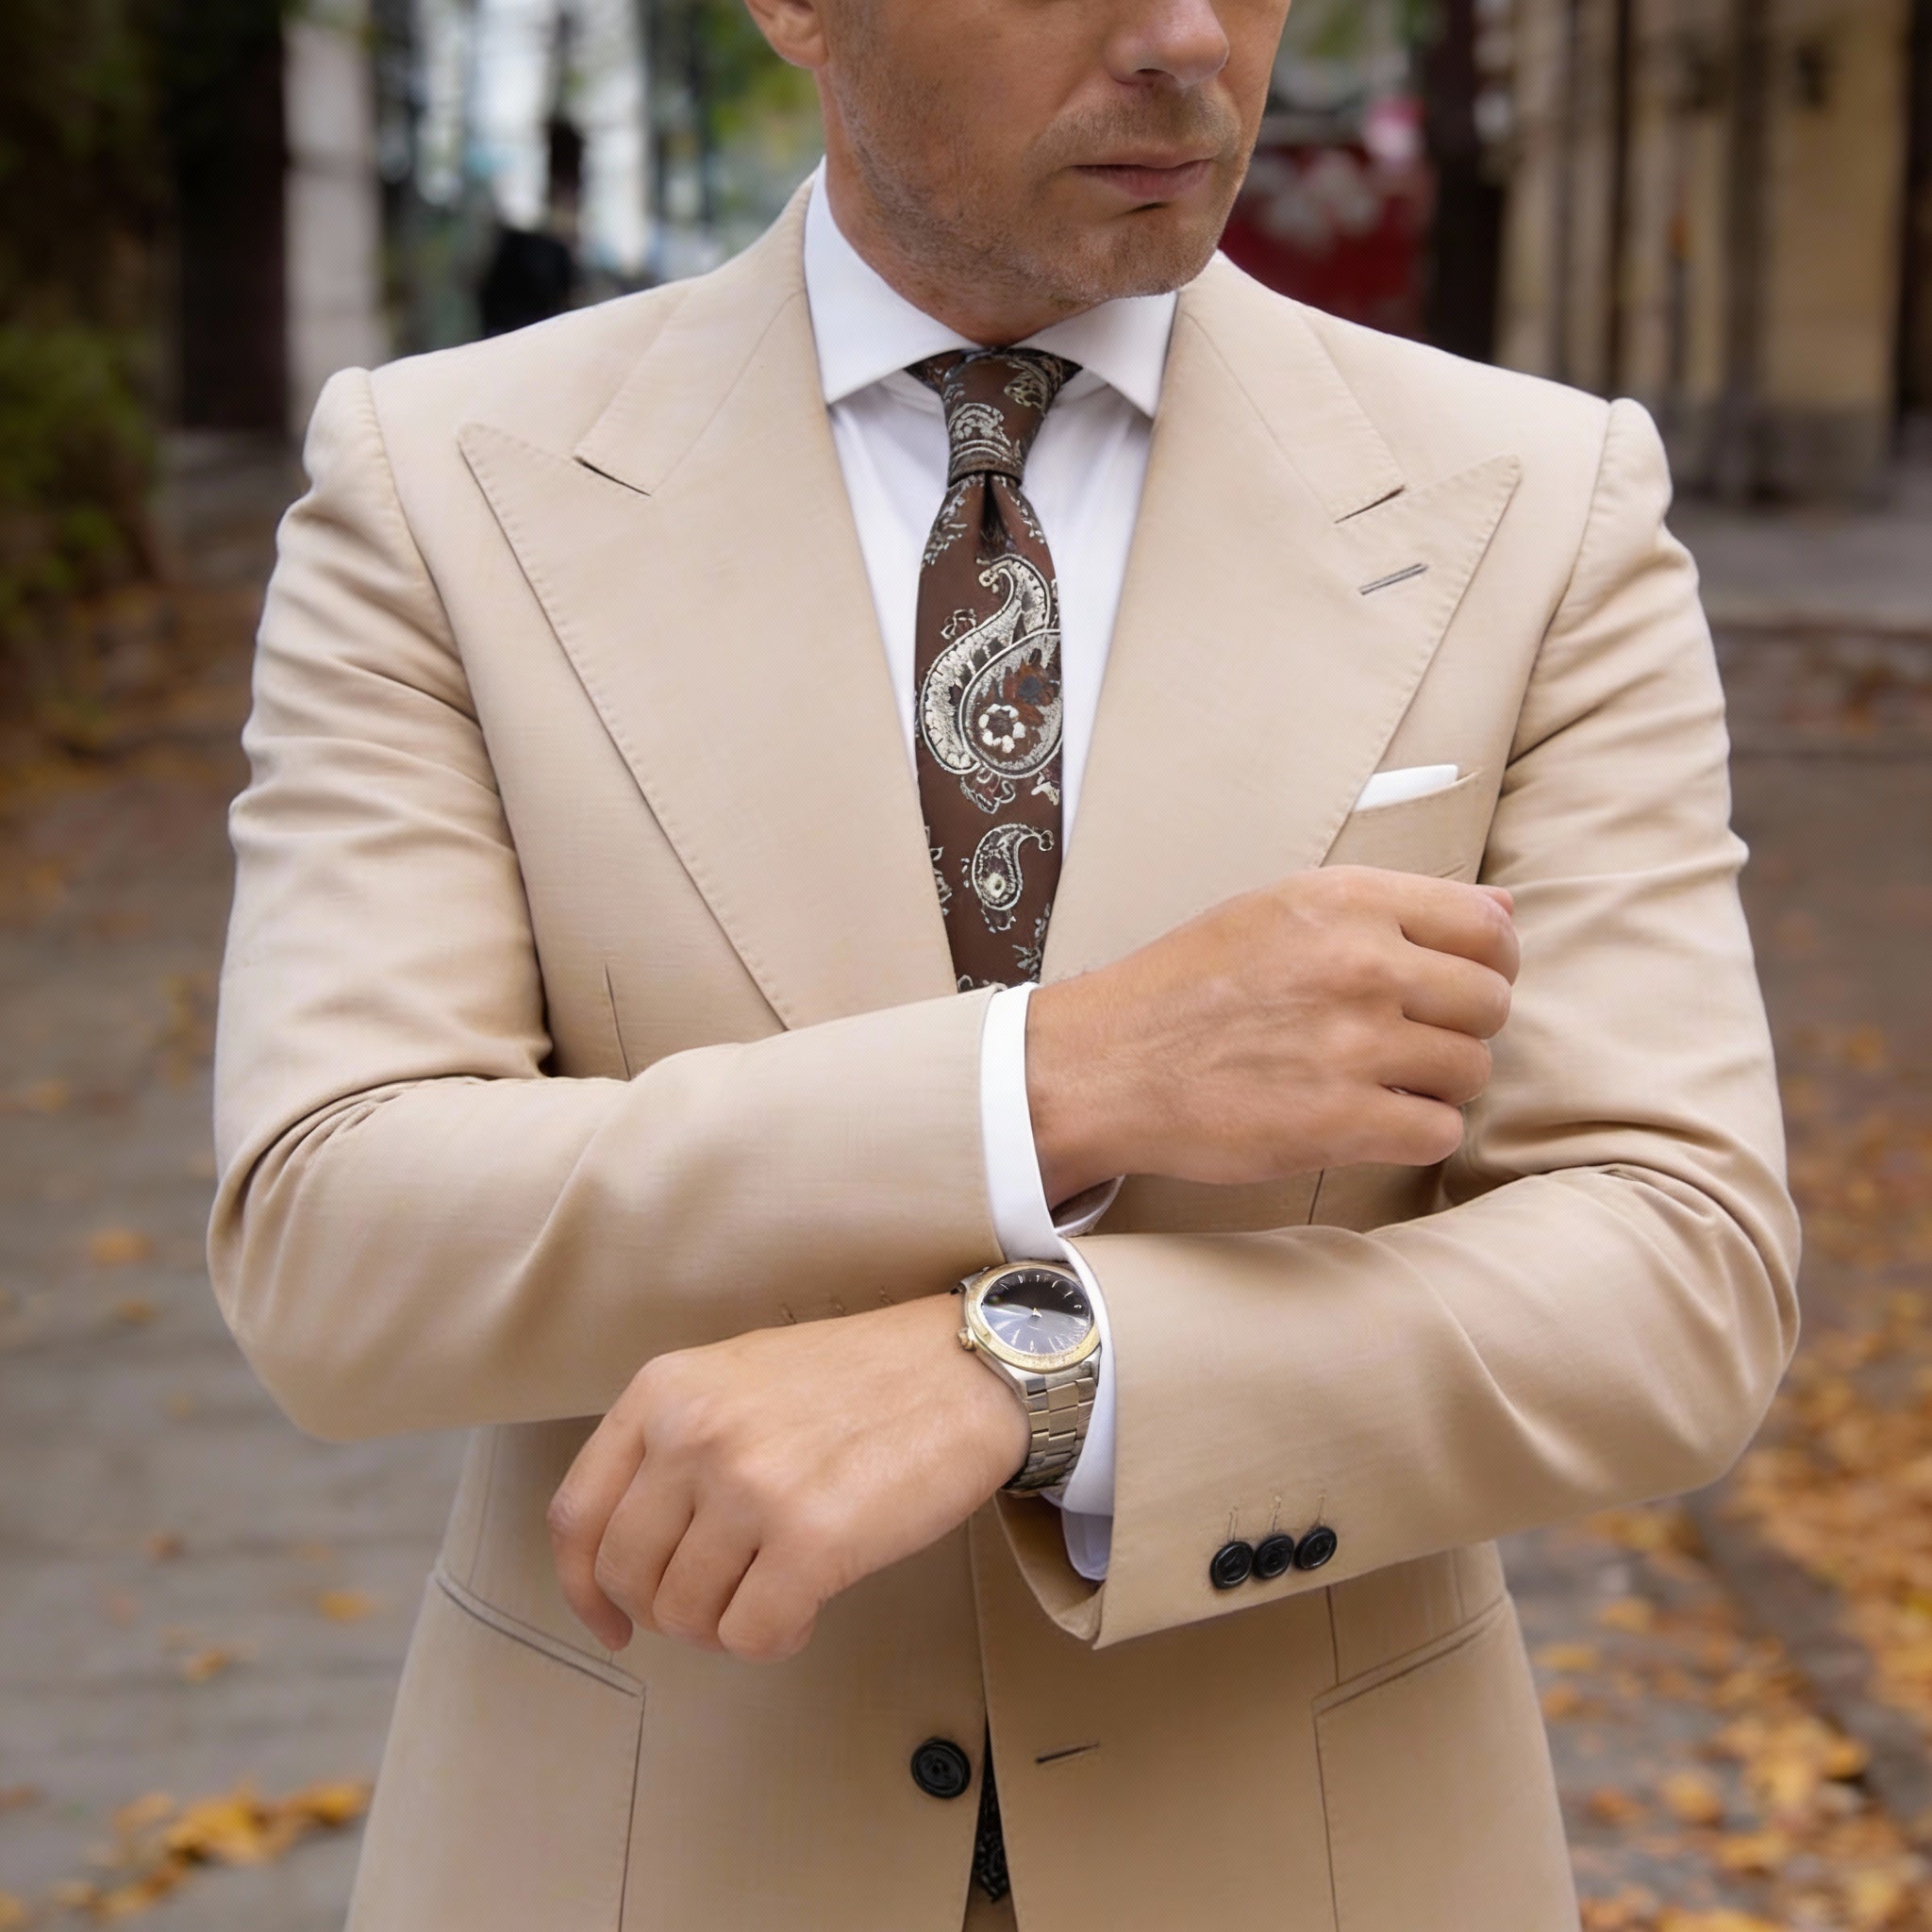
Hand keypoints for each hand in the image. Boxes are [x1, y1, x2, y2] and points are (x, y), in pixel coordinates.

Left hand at [548, 1293, 1028, 1662]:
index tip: (610, 1621)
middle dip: (668, 1612)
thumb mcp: (740, 1378)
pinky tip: (809, 1607)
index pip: (577, 1514)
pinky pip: (751, 1637)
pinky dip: (777, 1640)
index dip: (582, 1587)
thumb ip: (677, 1442)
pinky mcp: (811, 1539)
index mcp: (665, 1390)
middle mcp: (693, 1434)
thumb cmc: (861, 1379)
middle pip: (626, 1576)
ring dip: (727, 1625)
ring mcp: (749, 1486)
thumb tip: (636, 1551)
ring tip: (777, 1591)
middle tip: (722, 1602)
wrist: (966, 1368)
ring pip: (686, 1615)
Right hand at [1028, 867, 1517, 1199]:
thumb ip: (1391, 906)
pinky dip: (1413, 1134)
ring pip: (1471, 1070)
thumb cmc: (1187, 986)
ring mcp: (1353, 1043)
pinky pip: (1438, 1132)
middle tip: (1408, 1041)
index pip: (1488, 927)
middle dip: (1460, 1027)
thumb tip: (1506, 909)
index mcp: (1346, 901)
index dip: (1488, 963)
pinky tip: (1366, 1121)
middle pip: (1490, 1002)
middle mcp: (1358, 963)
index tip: (1456, 986)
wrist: (1106, 1064)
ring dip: (1436, 1084)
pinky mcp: (1340, 1120)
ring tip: (1376, 1082)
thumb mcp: (1279, 910)